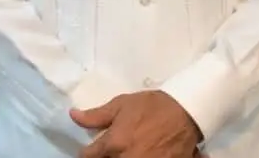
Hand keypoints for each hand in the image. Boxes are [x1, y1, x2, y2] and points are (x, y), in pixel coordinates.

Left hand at [71, 90, 201, 156]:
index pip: (88, 156)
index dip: (87, 153)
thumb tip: (73, 116)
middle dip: (105, 157)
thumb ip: (96, 115)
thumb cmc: (151, 106)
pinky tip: (143, 153)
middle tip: (113, 150)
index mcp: (114, 143)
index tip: (92, 150)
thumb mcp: (122, 105)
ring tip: (127, 151)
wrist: (185, 111)